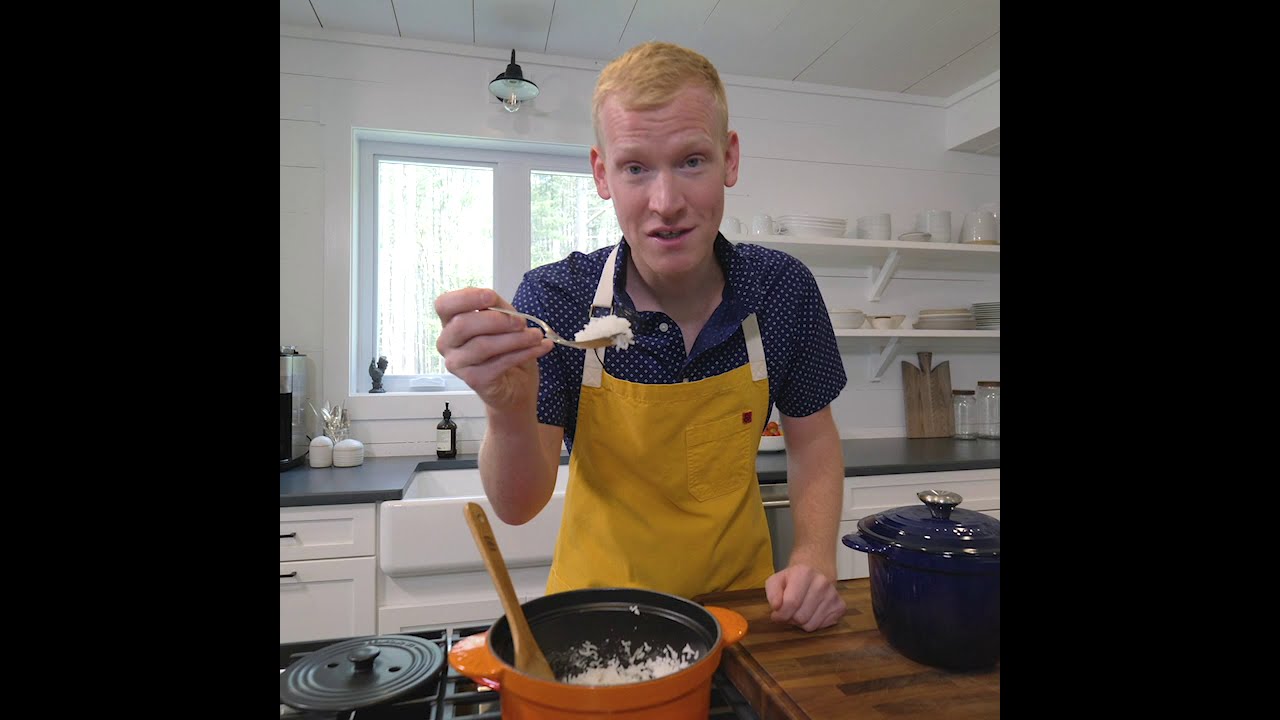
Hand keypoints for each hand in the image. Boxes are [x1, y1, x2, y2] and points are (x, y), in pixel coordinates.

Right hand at [434, 288, 552, 411]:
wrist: (516, 385)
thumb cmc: (506, 348)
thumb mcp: (504, 321)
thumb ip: (498, 308)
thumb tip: (496, 302)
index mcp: (451, 322)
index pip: (444, 305)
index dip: (466, 298)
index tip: (491, 296)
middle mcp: (447, 343)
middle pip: (462, 324)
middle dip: (496, 320)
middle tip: (521, 322)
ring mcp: (457, 363)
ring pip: (482, 345)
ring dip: (515, 338)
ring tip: (537, 336)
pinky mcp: (473, 380)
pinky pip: (498, 363)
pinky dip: (523, 353)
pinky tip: (540, 347)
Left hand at [764, 564, 844, 631]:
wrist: (815, 572)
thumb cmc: (793, 579)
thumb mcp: (776, 580)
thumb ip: (772, 593)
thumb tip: (776, 607)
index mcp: (804, 573)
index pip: (790, 604)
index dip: (779, 614)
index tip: (776, 613)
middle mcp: (822, 583)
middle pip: (800, 617)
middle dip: (790, 618)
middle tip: (789, 611)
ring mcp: (833, 595)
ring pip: (810, 625)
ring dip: (801, 622)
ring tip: (800, 610)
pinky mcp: (840, 606)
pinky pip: (821, 626)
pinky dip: (813, 623)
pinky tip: (812, 611)